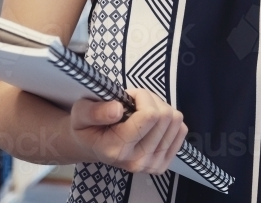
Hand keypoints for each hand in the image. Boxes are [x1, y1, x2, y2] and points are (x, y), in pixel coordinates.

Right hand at [69, 88, 187, 173]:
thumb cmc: (86, 127)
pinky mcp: (163, 164)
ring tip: (142, 110)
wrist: (92, 146)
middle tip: (135, 102)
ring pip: (176, 121)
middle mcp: (137, 161)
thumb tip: (117, 110)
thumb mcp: (80, 114)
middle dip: (151, 100)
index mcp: (116, 149)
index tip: (128, 96)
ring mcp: (152, 165)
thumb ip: (95, 111)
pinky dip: (169, 119)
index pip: (149, 115)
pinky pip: (181, 131)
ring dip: (160, 107)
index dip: (142, 96)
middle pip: (165, 116)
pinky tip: (151, 121)